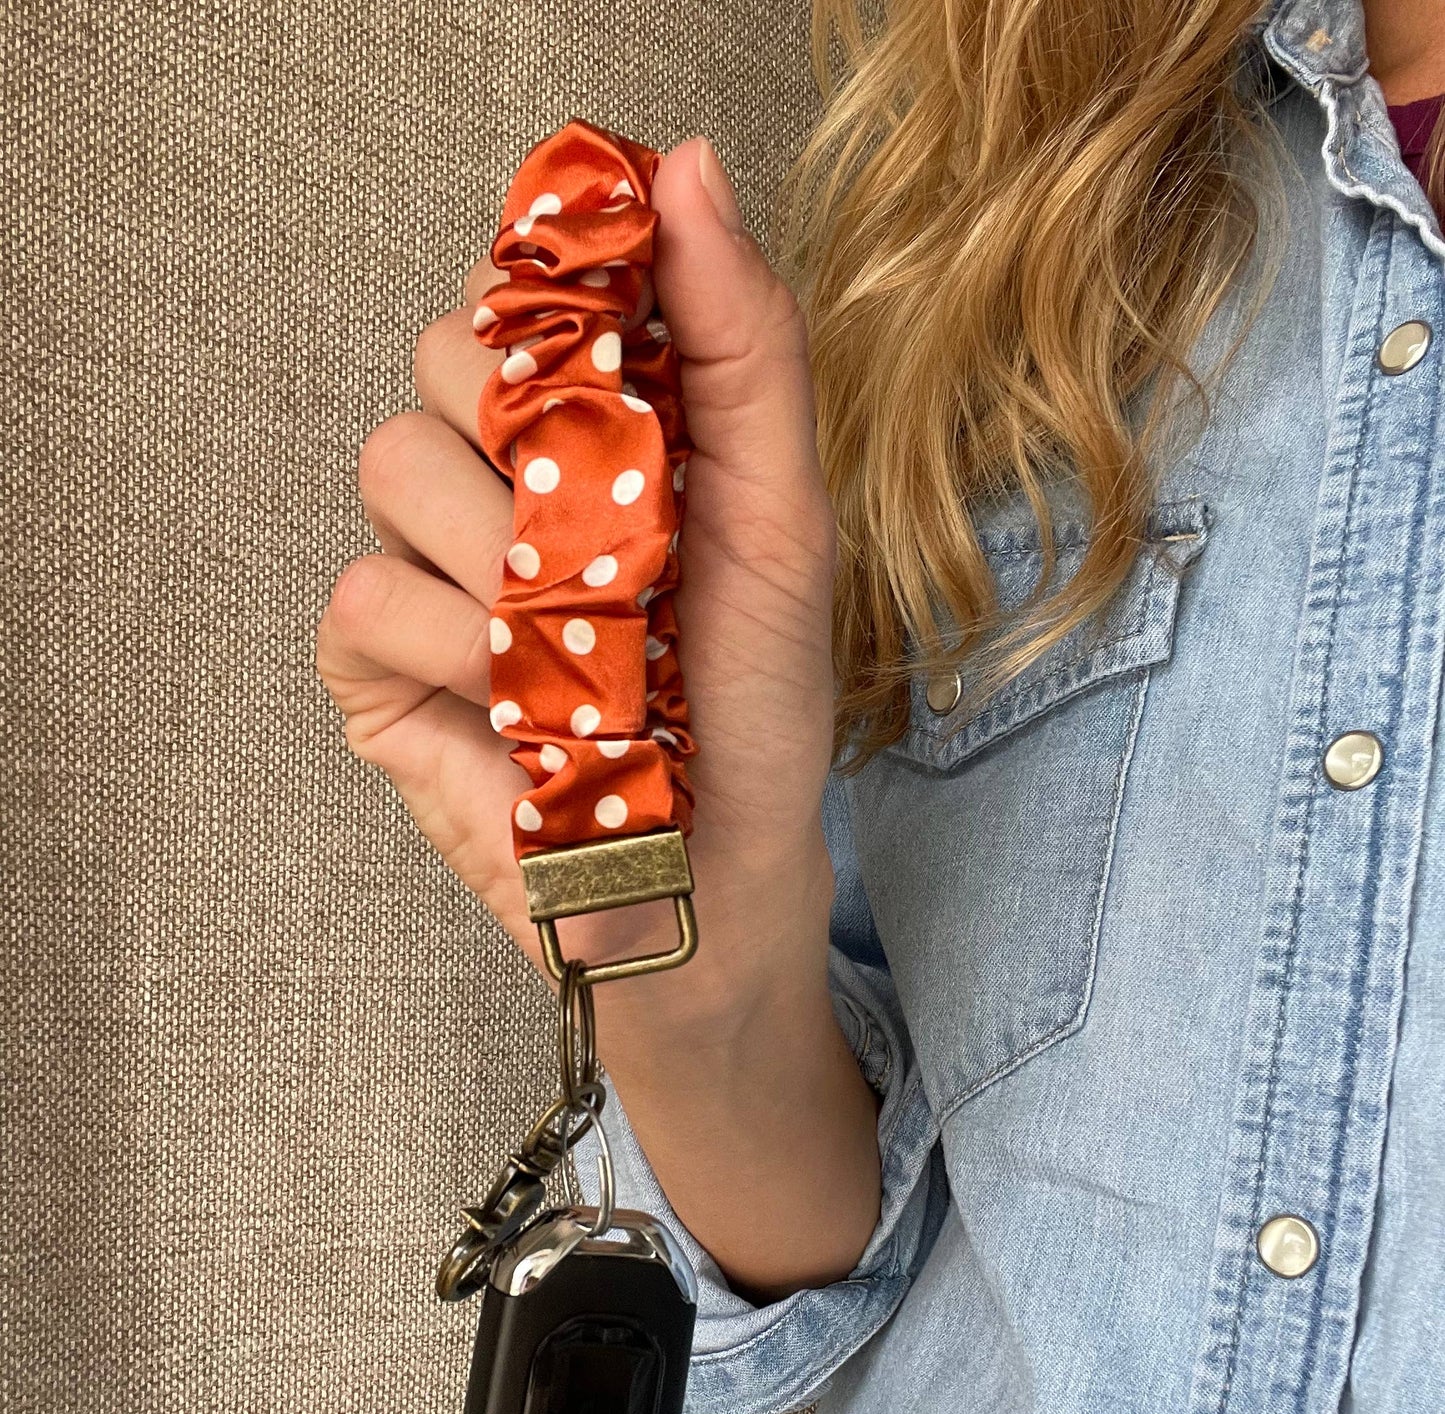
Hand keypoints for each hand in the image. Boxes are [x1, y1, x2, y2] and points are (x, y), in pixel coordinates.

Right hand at [315, 137, 838, 1031]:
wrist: (711, 877)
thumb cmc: (755, 707)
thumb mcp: (783, 517)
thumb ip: (744, 344)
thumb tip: (684, 165)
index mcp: (585, 427)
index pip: (521, 287)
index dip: (559, 310)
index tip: (625, 386)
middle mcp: (492, 480)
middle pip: (442, 356)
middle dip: (538, 445)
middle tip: (623, 553)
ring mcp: (425, 570)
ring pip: (395, 466)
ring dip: (508, 567)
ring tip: (585, 657)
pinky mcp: (373, 668)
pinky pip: (366, 595)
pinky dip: (452, 655)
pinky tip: (515, 709)